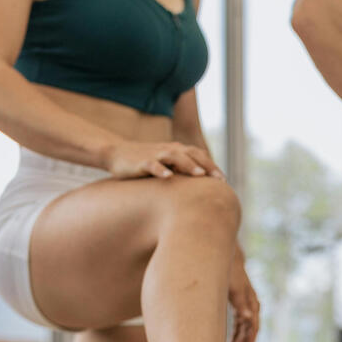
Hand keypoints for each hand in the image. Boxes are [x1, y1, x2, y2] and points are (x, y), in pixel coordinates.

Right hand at [103, 141, 224, 180]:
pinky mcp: (141, 162)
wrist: (117, 154)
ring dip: (188, 164)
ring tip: (200, 175)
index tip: (224, 181)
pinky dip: (160, 169)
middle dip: (207, 166)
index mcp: (177, 151)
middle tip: (219, 179)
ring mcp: (155, 155)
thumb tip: (201, 191)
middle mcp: (169, 150)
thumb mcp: (167, 166)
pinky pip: (152, 165)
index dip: (212, 166)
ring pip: (175, 157)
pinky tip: (168, 177)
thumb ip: (183, 173)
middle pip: (192, 154)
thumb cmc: (146, 163)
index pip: (200, 156)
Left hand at [227, 251, 259, 341]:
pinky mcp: (239, 302)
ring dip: (239, 340)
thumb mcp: (234, 287)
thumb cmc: (231, 272)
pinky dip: (237, 331)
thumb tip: (246, 318)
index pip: (253, 325)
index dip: (250, 339)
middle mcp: (251, 305)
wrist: (229, 257)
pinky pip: (240, 321)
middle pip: (248, 328)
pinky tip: (232, 340)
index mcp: (252, 302)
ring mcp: (246, 304)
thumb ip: (240, 303)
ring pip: (244, 327)